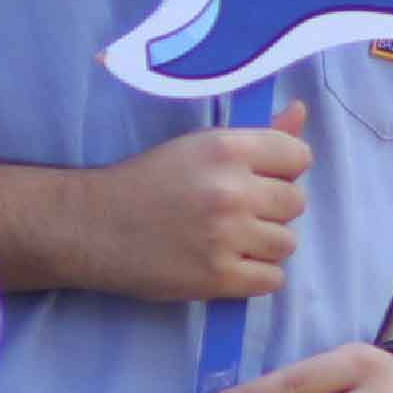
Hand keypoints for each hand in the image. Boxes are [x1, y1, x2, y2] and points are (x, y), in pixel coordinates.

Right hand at [92, 105, 310, 302]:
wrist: (91, 226)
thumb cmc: (147, 181)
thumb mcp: (199, 146)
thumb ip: (257, 135)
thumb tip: (301, 112)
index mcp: (227, 148)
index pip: (298, 157)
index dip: (281, 170)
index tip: (255, 179)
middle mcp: (231, 190)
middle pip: (295, 203)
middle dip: (271, 209)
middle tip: (233, 212)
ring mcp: (226, 237)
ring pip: (287, 243)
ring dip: (263, 245)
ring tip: (226, 240)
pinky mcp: (219, 278)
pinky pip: (272, 280)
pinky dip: (254, 277)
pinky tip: (225, 264)